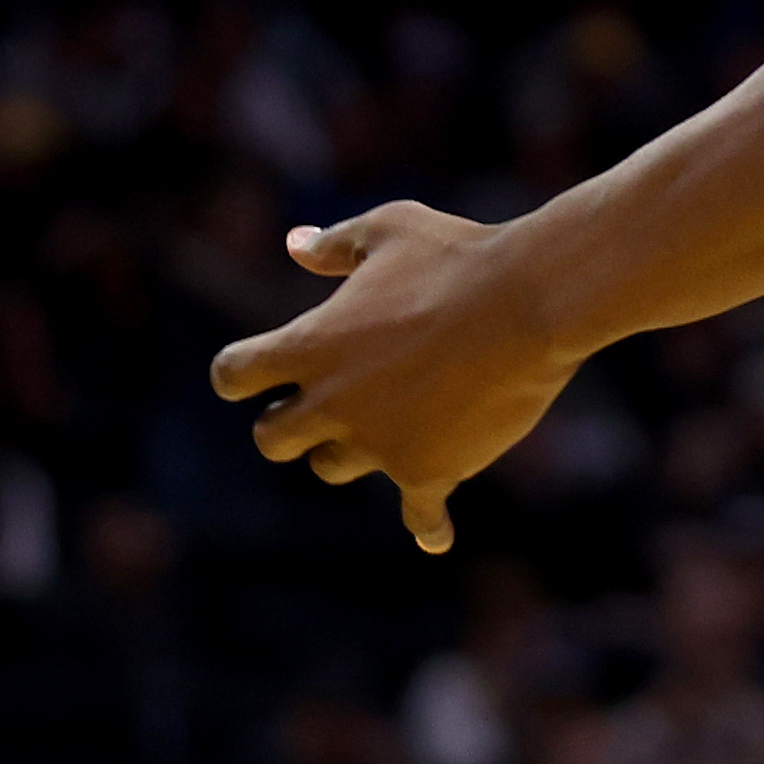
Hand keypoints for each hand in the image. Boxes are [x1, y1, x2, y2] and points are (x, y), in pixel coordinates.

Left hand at [208, 201, 578, 552]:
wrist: (528, 302)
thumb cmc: (458, 255)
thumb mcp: (391, 228)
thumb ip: (336, 243)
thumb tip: (295, 245)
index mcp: (313, 343)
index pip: (234, 374)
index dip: (238, 372)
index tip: (249, 373)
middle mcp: (333, 402)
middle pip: (272, 438)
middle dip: (287, 422)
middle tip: (317, 404)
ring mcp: (378, 444)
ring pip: (333, 467)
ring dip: (350, 448)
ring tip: (388, 423)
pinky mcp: (426, 473)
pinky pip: (419, 517)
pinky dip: (426, 524)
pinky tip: (436, 534)